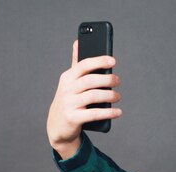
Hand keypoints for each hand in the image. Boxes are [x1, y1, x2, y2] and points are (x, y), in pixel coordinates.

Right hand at [47, 40, 121, 157]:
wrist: (57, 126)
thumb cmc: (69, 100)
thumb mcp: (69, 82)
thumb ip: (76, 64)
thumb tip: (78, 41)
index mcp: (67, 78)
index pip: (83, 65)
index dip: (99, 61)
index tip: (113, 61)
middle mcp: (67, 89)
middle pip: (90, 80)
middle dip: (107, 79)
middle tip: (118, 81)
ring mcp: (69, 104)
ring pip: (93, 96)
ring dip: (110, 96)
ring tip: (118, 96)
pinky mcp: (73, 118)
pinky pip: (94, 114)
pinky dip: (108, 113)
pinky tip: (118, 112)